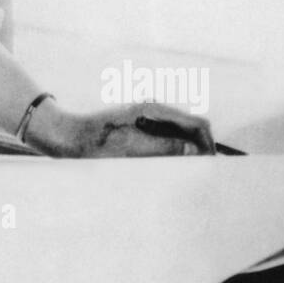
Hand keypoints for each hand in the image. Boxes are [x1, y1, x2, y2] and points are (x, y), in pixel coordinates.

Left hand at [28, 100, 215, 157]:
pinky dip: (173, 151)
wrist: (70, 137)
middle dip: (201, 148)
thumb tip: (195, 152)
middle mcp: (154, 109)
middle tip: (204, 174)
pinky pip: (166, 137)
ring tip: (188, 173)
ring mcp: (148, 116)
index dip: (209, 144)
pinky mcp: (141, 125)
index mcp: (155, 108)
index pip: (197, 123)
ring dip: (187, 151)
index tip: (213, 165)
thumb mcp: (134, 149)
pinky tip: (170, 166)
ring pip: (180, 134)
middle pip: (192, 128)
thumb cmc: (98, 142)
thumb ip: (166, 148)